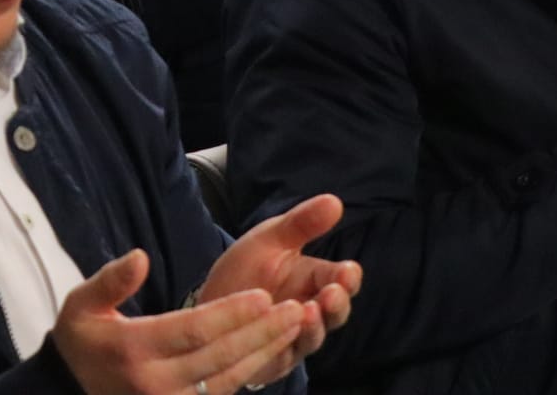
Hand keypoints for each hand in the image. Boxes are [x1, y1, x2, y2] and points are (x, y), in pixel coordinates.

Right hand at [55, 249, 309, 394]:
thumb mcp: (80, 305)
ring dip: (265, 351)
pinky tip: (272, 349)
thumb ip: (110, 280)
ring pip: (229, 378)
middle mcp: (155, 384)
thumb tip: (140, 257)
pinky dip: (252, 371)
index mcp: (133, 351)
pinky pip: (223, 392)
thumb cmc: (82, 341)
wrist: (70, 391)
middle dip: (261, 331)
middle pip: (220, 356)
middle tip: (297, 308)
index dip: (231, 314)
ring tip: (295, 325)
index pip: (193, 330)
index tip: (264, 295)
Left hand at [200, 194, 361, 373]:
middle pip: (335, 312)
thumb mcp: (270, 239)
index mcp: (313, 277)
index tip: (347, 271)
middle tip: (333, 293)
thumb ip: (301, 224)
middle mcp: (310, 308)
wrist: (209, 301)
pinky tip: (282, 329)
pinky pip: (285, 354)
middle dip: (337, 303)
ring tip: (309, 310)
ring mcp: (294, 335)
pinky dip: (287, 343)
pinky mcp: (273, 356)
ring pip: (315, 336)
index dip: (347, 277)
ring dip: (315, 325)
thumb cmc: (246, 269)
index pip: (340, 278)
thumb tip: (335, 201)